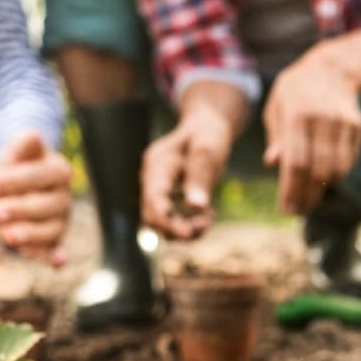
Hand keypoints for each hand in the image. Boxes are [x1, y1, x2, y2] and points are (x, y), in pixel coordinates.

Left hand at [0, 131, 72, 266]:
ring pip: (51, 230)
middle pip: (46, 206)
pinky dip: (57, 256)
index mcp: (59, 170)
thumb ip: (22, 144)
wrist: (22, 183)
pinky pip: (55, 249)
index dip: (11, 182)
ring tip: (8, 236)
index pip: (37, 176)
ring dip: (31, 235)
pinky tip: (56, 263)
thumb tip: (32, 137)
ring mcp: (60, 220)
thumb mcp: (17, 150)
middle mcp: (63, 197)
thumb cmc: (18, 165)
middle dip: (19, 210)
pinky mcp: (53, 240)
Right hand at [140, 98, 238, 239]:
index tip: (189, 233)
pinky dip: (189, 222)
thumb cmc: (206, 134)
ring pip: (162, 222)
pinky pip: (173, 218)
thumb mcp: (207, 150)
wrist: (205, 126)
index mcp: (156, 166)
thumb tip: (196, 207)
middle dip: (177, 228)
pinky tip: (207, 215)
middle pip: (152, 216)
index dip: (167, 222)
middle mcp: (152, 180)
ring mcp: (158, 190)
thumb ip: (200, 177)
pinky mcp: (168, 197)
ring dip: (184, 228)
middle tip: (205, 225)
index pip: (153, 201)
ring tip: (208, 219)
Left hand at [263, 47, 360, 215]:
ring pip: (336, 169)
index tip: (287, 209)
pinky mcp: (357, 126)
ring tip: (309, 199)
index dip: (292, 189)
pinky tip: (323, 179)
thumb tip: (273, 164)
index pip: (295, 161)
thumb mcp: (276, 108)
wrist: (331, 67)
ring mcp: (342, 123)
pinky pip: (348, 161)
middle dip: (307, 196)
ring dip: (322, 190)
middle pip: (317, 171)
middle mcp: (321, 119)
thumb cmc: (295, 92)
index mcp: (296, 114)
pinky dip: (335, 175)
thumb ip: (276, 137)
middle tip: (298, 211)